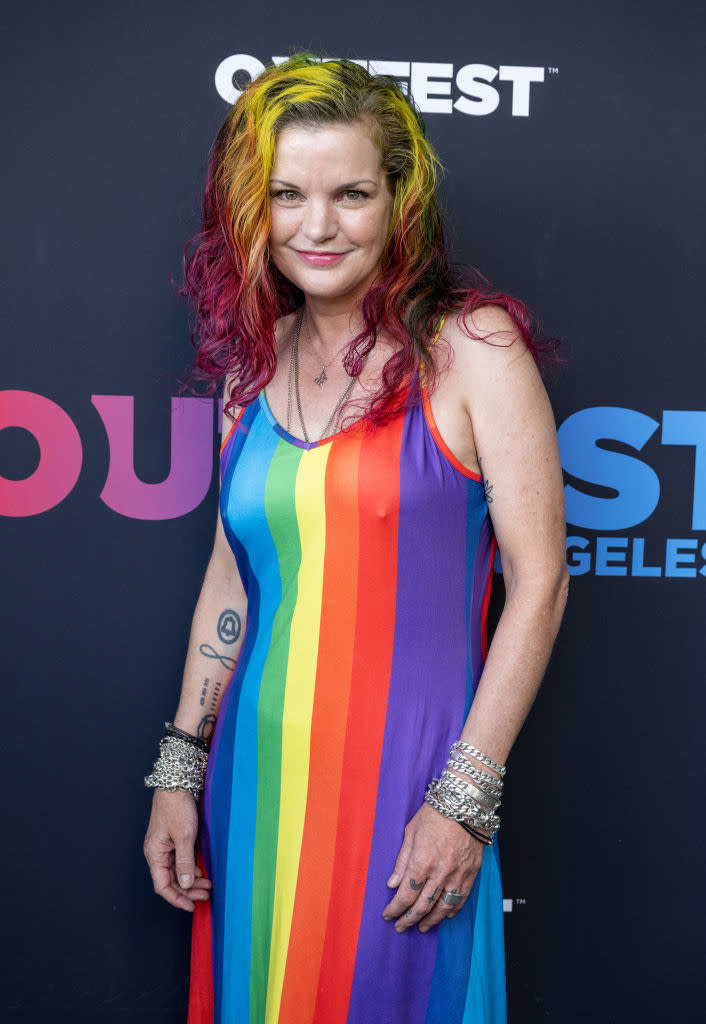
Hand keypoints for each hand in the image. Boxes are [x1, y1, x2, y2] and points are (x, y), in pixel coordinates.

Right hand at [143, 789, 211, 910]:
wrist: (177, 783)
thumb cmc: (177, 807)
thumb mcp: (184, 835)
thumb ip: (185, 862)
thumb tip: (186, 884)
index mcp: (154, 854)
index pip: (162, 886)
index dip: (176, 899)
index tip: (191, 907)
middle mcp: (158, 853)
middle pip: (170, 880)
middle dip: (188, 890)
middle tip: (206, 895)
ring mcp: (166, 847)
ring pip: (177, 871)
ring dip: (191, 880)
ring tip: (208, 885)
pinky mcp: (174, 840)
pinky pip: (181, 861)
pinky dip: (191, 868)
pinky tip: (203, 872)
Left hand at [382, 802, 483, 932]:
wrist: (465, 804)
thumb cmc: (435, 814)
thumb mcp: (411, 832)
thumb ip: (402, 861)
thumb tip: (392, 884)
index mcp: (421, 861)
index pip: (405, 895)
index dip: (395, 909)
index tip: (388, 916)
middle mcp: (440, 872)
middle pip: (422, 906)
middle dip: (409, 919)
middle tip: (401, 927)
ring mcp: (457, 874)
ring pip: (443, 907)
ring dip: (430, 920)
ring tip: (421, 927)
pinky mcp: (471, 873)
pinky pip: (461, 898)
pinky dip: (452, 910)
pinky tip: (444, 915)